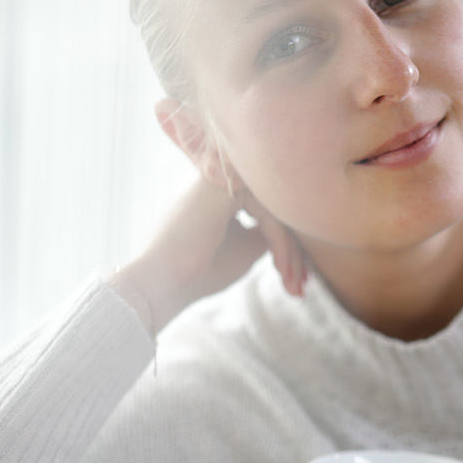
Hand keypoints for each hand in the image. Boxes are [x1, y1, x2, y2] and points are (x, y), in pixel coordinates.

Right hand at [113, 176, 308, 333]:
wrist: (162, 283)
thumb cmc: (199, 272)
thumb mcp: (244, 249)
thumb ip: (267, 232)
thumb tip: (297, 228)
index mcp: (219, 191)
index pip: (266, 209)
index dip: (285, 244)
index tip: (294, 279)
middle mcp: (219, 177)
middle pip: (274, 207)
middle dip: (293, 250)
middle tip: (300, 286)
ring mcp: (219, 176)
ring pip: (274, 209)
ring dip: (289, 250)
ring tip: (294, 285)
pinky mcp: (221, 185)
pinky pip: (267, 210)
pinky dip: (279, 242)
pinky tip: (282, 269)